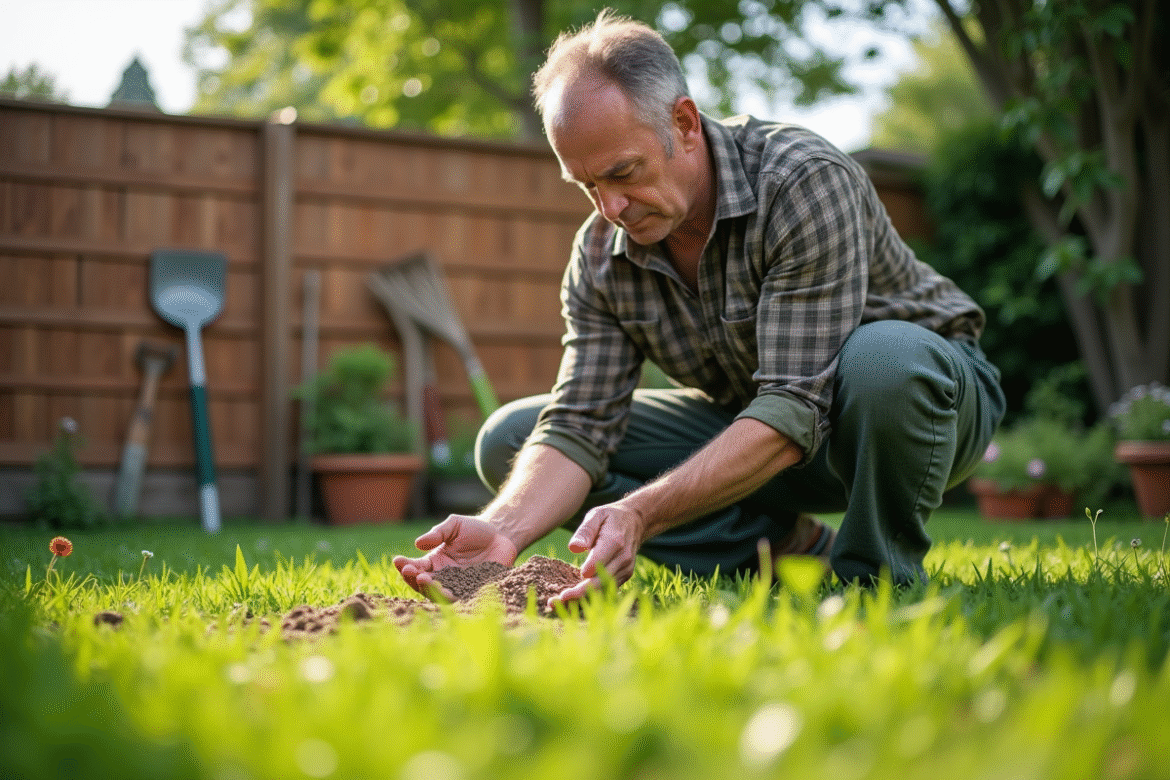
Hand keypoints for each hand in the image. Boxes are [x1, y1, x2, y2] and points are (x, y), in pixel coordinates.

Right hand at [393, 515, 517, 600]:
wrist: (502, 536)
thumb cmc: (475, 529)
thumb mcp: (454, 525)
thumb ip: (438, 533)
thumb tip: (418, 543)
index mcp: (435, 562)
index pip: (415, 566)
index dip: (404, 565)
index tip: (397, 560)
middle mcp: (443, 576)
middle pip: (423, 583)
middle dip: (414, 578)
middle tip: (410, 571)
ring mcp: (457, 585)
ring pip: (439, 593)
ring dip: (430, 589)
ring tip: (425, 580)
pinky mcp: (473, 591)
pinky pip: (460, 597)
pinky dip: (451, 596)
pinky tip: (446, 591)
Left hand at [549, 503, 644, 607]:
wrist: (635, 522)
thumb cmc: (610, 518)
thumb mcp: (596, 515)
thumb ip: (585, 531)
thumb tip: (573, 547)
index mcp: (614, 541)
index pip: (599, 562)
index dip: (584, 575)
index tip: (567, 585)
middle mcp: (622, 558)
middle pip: (600, 581)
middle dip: (578, 594)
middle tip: (555, 602)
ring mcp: (625, 569)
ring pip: (603, 589)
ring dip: (581, 599)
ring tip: (558, 605)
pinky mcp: (624, 576)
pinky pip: (607, 589)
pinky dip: (590, 597)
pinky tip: (572, 601)